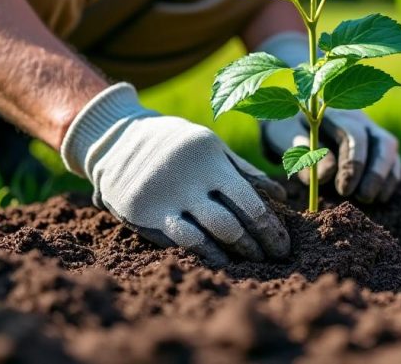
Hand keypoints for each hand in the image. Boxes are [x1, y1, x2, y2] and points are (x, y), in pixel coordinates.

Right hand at [61, 84, 289, 265]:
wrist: (117, 138)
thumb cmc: (176, 144)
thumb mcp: (210, 146)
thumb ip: (244, 170)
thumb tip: (280, 196)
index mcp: (211, 158)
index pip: (249, 199)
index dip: (269, 226)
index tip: (283, 243)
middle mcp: (192, 178)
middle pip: (234, 220)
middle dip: (259, 243)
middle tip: (276, 256)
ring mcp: (168, 197)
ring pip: (212, 232)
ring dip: (238, 252)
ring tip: (253, 261)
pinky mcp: (147, 213)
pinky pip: (184, 240)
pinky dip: (208, 254)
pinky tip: (223, 262)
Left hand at [260, 109, 400, 202]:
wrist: (289, 122)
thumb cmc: (285, 130)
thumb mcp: (283, 137)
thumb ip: (302, 154)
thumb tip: (327, 174)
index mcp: (335, 112)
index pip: (353, 134)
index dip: (352, 162)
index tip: (341, 188)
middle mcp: (359, 118)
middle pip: (381, 142)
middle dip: (372, 172)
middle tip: (357, 196)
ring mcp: (371, 130)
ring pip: (390, 148)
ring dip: (383, 176)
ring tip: (369, 198)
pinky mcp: (376, 146)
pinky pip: (393, 160)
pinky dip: (390, 179)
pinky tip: (379, 197)